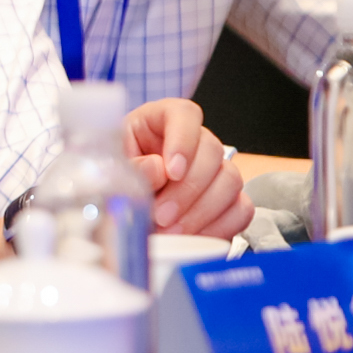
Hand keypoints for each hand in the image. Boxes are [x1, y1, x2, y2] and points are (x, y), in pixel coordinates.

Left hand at [125, 98, 253, 237]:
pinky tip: (191, 237)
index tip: (172, 171)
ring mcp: (214, 170)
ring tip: (170, 231)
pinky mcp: (227, 200)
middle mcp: (194, 141)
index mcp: (161, 120)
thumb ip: (132, 167)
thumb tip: (158, 169)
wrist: (119, 209)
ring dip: (202, 211)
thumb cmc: (112, 177)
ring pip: (230, 180)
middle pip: (212, 152)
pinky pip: (241, 209)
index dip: (183, 140)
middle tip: (161, 216)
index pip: (184, 114)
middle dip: (188, 189)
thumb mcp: (111, 166)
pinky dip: (219, 226)